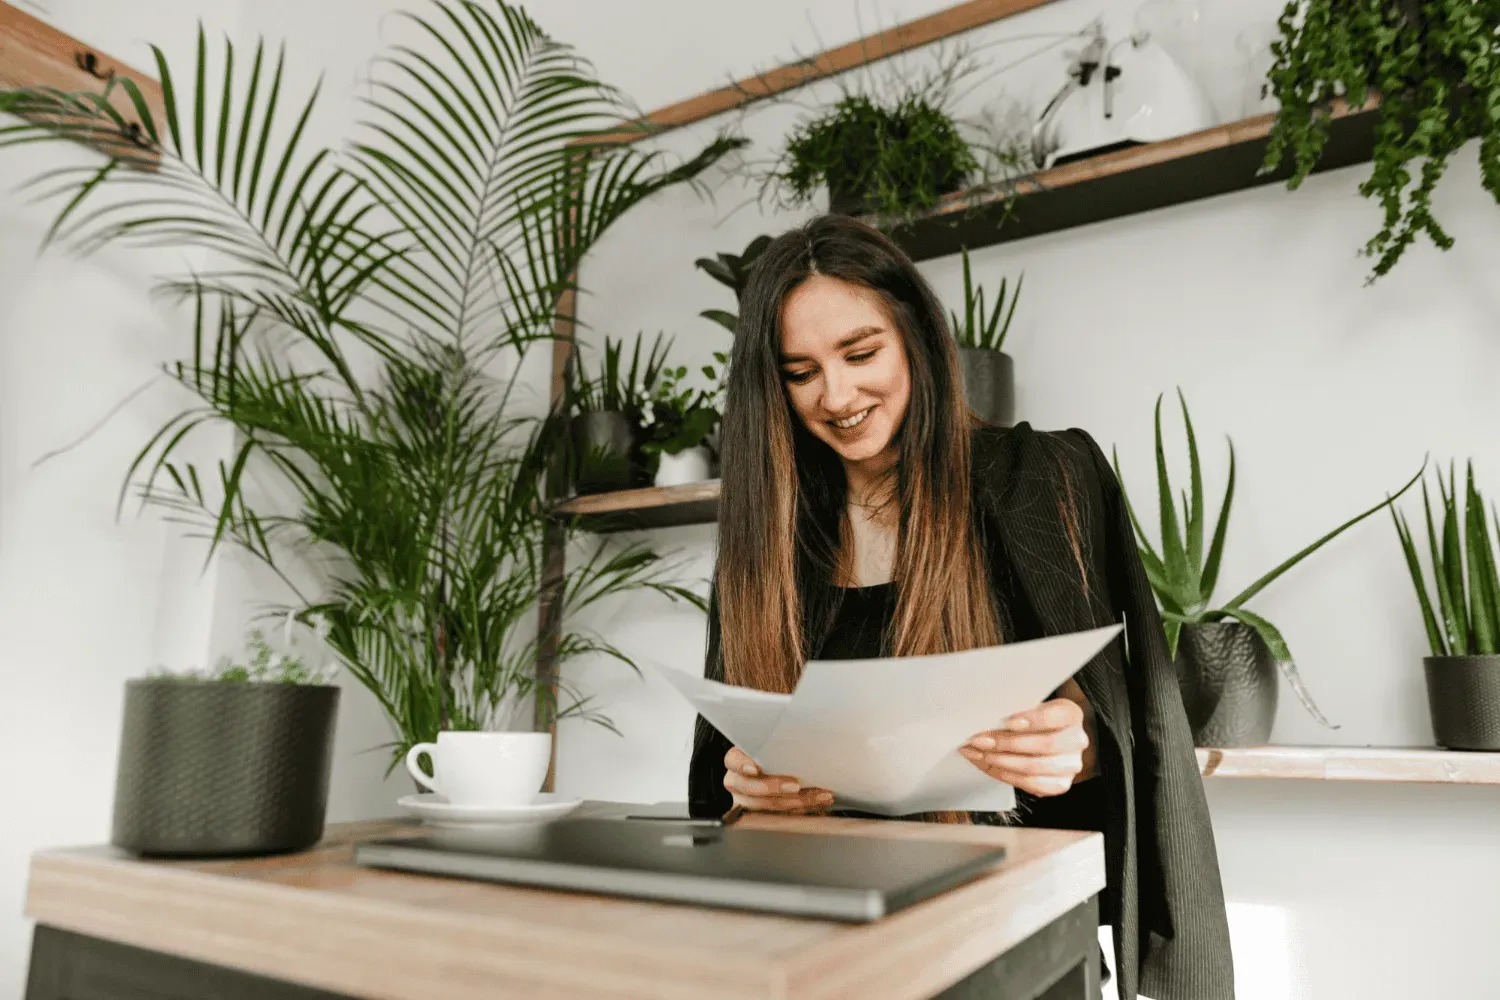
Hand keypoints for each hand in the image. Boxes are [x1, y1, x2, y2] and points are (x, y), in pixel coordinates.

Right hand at [723, 746, 834, 812]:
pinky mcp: (766, 814)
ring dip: (796, 801)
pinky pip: (783, 815)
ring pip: (768, 805)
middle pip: (749, 788)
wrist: (775, 766)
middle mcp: (738, 782)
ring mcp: (749, 801)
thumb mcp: (771, 741)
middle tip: (795, 785)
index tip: (755, 768)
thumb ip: (777, 741)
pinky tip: (820, 803)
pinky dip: (803, 809)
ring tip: (818, 795)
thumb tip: (800, 730)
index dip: (742, 765)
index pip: (733, 761)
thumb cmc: (774, 751)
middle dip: (774, 788)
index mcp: (736, 760)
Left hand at [960, 697, 1092, 796]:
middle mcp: (1076, 740)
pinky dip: (1009, 775)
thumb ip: (1012, 713)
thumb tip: (986, 720)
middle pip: (1046, 744)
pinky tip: (995, 767)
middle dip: (1009, 743)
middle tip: (983, 740)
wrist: (1039, 737)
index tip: (1007, 722)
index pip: (1056, 716)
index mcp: (1071, 714)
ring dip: (1004, 761)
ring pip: (1036, 766)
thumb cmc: (1030, 720)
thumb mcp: (1025, 709)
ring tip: (984, 754)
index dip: (1033, 720)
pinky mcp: (1060, 784)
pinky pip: (1034, 784)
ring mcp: (1071, 765)